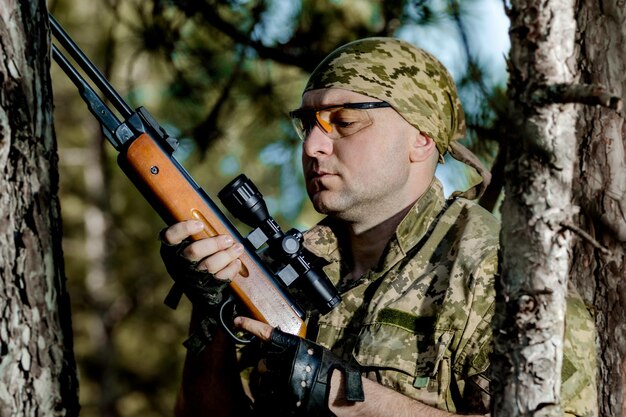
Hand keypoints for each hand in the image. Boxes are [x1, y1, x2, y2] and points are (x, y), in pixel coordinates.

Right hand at [159, 220, 244, 306]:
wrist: (198, 286)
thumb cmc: (195, 258)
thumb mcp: (189, 244)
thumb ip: (197, 235)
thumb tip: (214, 224)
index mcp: (172, 250)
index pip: (170, 236)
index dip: (184, 229)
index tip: (200, 224)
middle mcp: (180, 263)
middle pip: (194, 251)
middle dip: (214, 244)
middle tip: (227, 239)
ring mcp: (192, 277)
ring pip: (210, 265)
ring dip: (227, 255)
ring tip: (237, 248)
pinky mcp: (206, 287)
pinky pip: (220, 277)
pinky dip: (231, 269)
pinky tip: (236, 261)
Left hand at [234, 317, 363, 416]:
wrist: (339, 393)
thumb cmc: (330, 370)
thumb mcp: (313, 351)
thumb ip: (295, 348)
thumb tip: (283, 346)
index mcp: (293, 346)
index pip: (266, 332)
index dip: (250, 325)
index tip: (238, 321)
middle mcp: (284, 361)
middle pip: (263, 362)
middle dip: (269, 366)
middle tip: (281, 369)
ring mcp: (281, 379)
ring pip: (265, 377)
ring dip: (272, 379)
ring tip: (287, 382)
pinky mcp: (280, 397)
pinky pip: (268, 394)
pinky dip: (274, 394)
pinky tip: (285, 393)